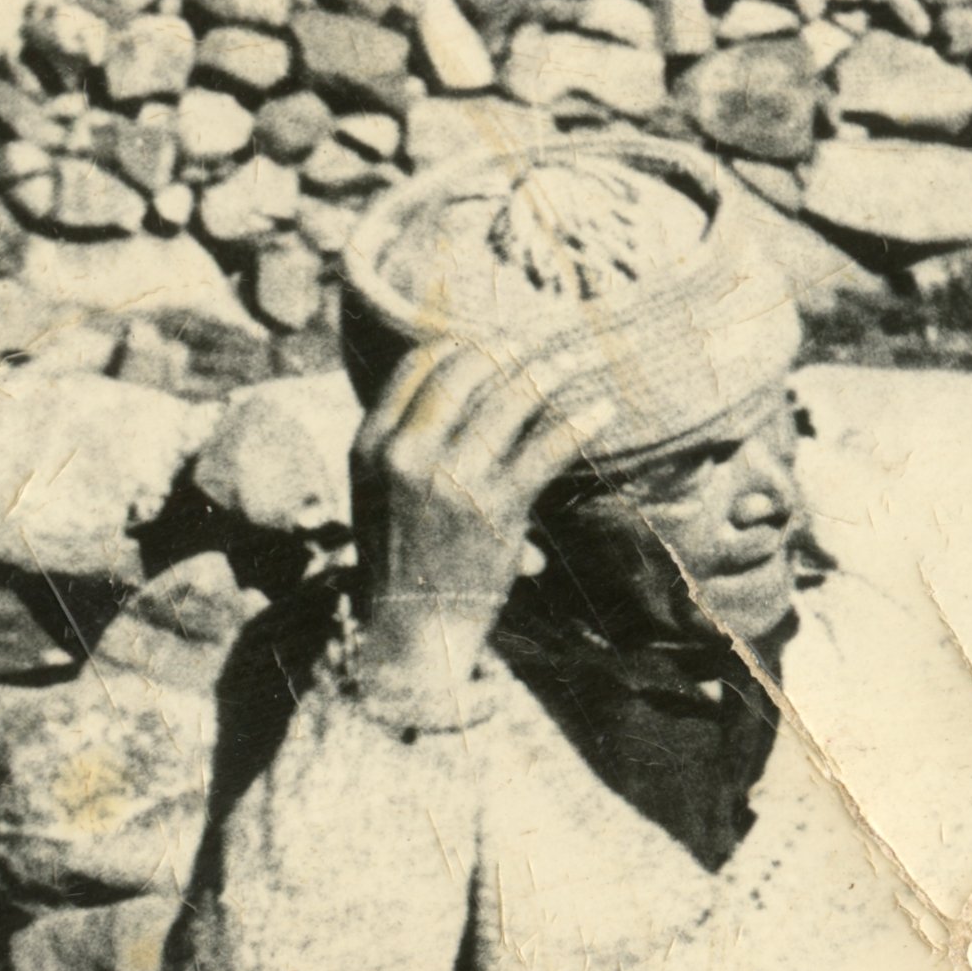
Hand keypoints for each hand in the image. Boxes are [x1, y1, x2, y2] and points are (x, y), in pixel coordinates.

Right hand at [350, 332, 614, 674]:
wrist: (414, 629)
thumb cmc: (402, 559)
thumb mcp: (377, 492)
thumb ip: (401, 442)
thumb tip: (453, 390)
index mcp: (371, 444)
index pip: (417, 368)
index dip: (459, 345)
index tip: (490, 341)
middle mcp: (406, 455)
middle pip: (463, 374)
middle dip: (506, 350)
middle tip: (537, 342)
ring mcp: (451, 481)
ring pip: (507, 403)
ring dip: (547, 373)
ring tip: (575, 360)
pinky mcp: (496, 510)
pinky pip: (545, 451)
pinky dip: (577, 425)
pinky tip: (601, 412)